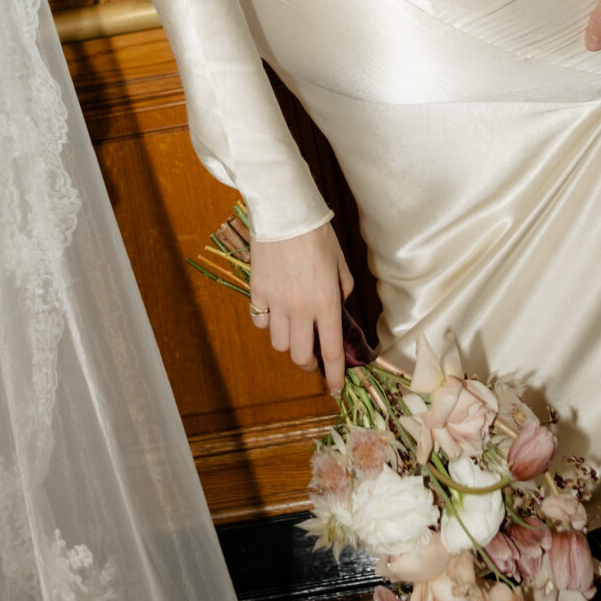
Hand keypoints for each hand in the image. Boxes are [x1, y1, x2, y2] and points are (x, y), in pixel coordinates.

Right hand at [247, 221, 352, 394]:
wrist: (284, 212)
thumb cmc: (317, 234)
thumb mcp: (340, 263)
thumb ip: (342, 290)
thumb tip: (338, 306)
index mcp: (327, 303)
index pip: (331, 352)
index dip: (335, 375)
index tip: (336, 388)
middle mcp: (301, 309)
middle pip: (300, 356)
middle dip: (308, 363)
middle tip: (312, 357)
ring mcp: (276, 302)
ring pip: (279, 344)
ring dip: (287, 343)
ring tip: (292, 331)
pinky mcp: (257, 292)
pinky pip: (260, 321)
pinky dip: (267, 323)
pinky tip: (274, 311)